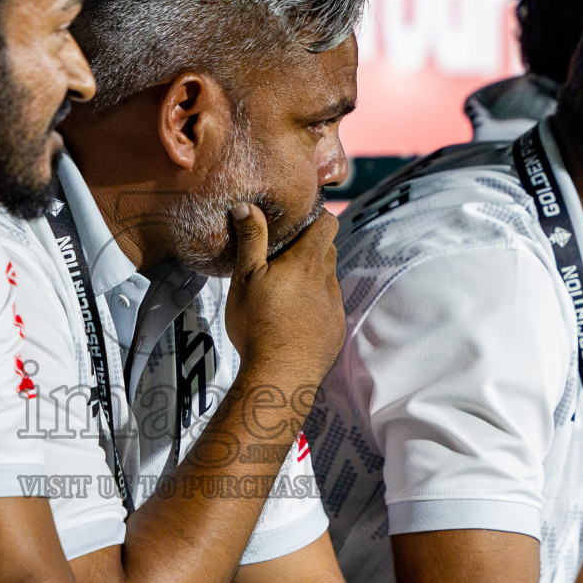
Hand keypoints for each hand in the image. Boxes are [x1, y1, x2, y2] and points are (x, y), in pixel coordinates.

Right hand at [223, 203, 343, 387]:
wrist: (280, 376)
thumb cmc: (258, 324)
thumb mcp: (245, 278)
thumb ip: (251, 240)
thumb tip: (247, 205)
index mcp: (308, 262)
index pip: (328, 223)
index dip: (317, 217)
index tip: (299, 222)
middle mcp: (328, 280)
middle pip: (328, 251)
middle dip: (311, 249)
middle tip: (283, 258)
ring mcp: (336, 307)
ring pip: (328, 281)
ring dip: (312, 280)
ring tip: (286, 294)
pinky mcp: (336, 330)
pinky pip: (330, 308)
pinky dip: (315, 307)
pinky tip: (294, 321)